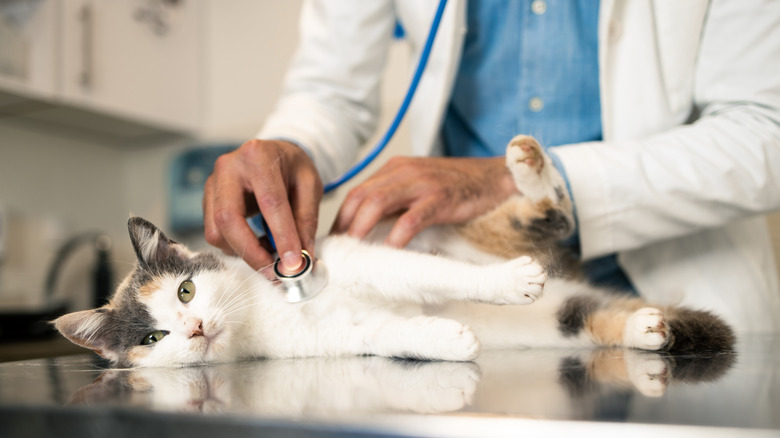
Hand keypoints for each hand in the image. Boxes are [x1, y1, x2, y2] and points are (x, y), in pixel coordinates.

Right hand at [203, 139, 322, 273]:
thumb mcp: (310, 186)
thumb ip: (306, 220)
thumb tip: (304, 256)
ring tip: (270, 254)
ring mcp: (212, 183)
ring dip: (242, 252)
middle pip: (228, 218)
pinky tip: (257, 244)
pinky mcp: (207, 199)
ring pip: (216, 230)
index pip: (270, 202)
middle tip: (273, 271)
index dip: (282, 236)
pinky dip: (236, 246)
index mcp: (259, 156)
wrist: (273, 154)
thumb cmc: (292, 167)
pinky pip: (214, 232)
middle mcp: (229, 167)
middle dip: (251, 251)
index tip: (294, 263)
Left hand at [331, 156, 517, 246]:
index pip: (356, 192)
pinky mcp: (440, 199)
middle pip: (359, 197)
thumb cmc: (458, 186)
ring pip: (377, 203)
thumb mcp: (419, 187)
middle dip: (343, 226)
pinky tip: (389, 250)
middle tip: (337, 252)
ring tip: (353, 251)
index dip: (340, 218)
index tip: (333, 241)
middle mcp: (403, 172)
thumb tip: (369, 230)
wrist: (496, 177)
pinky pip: (411, 218)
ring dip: (360, 229)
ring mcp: (421, 184)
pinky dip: (396, 235)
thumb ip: (395, 201)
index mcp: (395, 169)